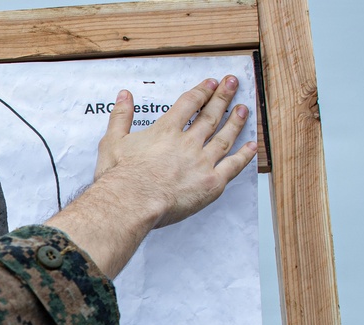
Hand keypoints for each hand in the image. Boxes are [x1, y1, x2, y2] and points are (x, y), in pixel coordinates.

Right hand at [93, 76, 256, 227]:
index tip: (211, 83)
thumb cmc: (120, 176)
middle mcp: (188, 143)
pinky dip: (244, 155)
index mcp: (166, 131)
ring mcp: (202, 162)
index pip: (188, 104)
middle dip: (223, 97)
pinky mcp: (211, 183)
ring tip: (243, 109)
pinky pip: (233, 166)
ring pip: (224, 137)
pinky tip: (251, 146)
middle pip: (210, 115)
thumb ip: (120, 116)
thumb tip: (125, 96)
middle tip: (233, 84)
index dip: (202, 91)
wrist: (132, 201)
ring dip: (235, 122)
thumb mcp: (112, 141)